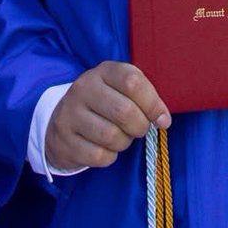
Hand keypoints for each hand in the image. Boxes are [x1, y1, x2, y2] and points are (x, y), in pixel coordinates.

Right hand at [45, 61, 170, 171]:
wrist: (63, 118)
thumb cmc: (104, 102)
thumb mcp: (122, 89)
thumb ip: (146, 98)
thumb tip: (163, 120)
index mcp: (103, 71)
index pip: (132, 81)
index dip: (152, 103)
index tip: (162, 119)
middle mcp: (83, 88)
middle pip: (124, 111)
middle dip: (140, 126)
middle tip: (139, 129)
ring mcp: (70, 113)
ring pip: (111, 136)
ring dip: (124, 142)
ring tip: (121, 137)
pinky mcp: (64, 140)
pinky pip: (98, 156)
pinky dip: (110, 156)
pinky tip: (105, 148)